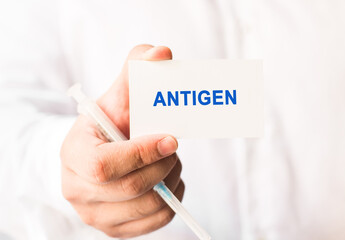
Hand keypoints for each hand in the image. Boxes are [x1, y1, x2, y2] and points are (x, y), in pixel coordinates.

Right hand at [60, 45, 183, 237]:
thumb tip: (161, 53)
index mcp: (74, 155)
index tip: (171, 139)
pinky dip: (172, 200)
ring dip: (171, 180)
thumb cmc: (108, 126)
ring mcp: (96, 215)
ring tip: (169, 161)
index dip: (142, 154)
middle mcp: (79, 190)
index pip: (105, 166)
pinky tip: (167, 181)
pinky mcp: (114, 229)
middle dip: (164, 165)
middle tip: (172, 147)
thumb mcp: (117, 98)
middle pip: (132, 188)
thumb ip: (135, 73)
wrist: (95, 156)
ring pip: (148, 206)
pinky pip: (155, 222)